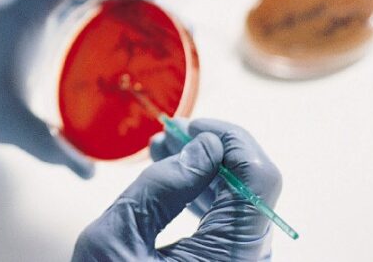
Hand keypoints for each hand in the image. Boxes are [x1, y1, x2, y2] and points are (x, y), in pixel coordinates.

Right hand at [72, 119, 281, 261]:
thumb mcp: (116, 236)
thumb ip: (160, 187)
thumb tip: (202, 147)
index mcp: (230, 260)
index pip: (257, 177)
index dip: (229, 139)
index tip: (191, 125)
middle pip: (252, 188)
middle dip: (212, 151)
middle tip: (168, 135)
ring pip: (242, 205)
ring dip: (205, 171)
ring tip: (162, 150)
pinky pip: (229, 225)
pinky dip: (203, 197)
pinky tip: (172, 180)